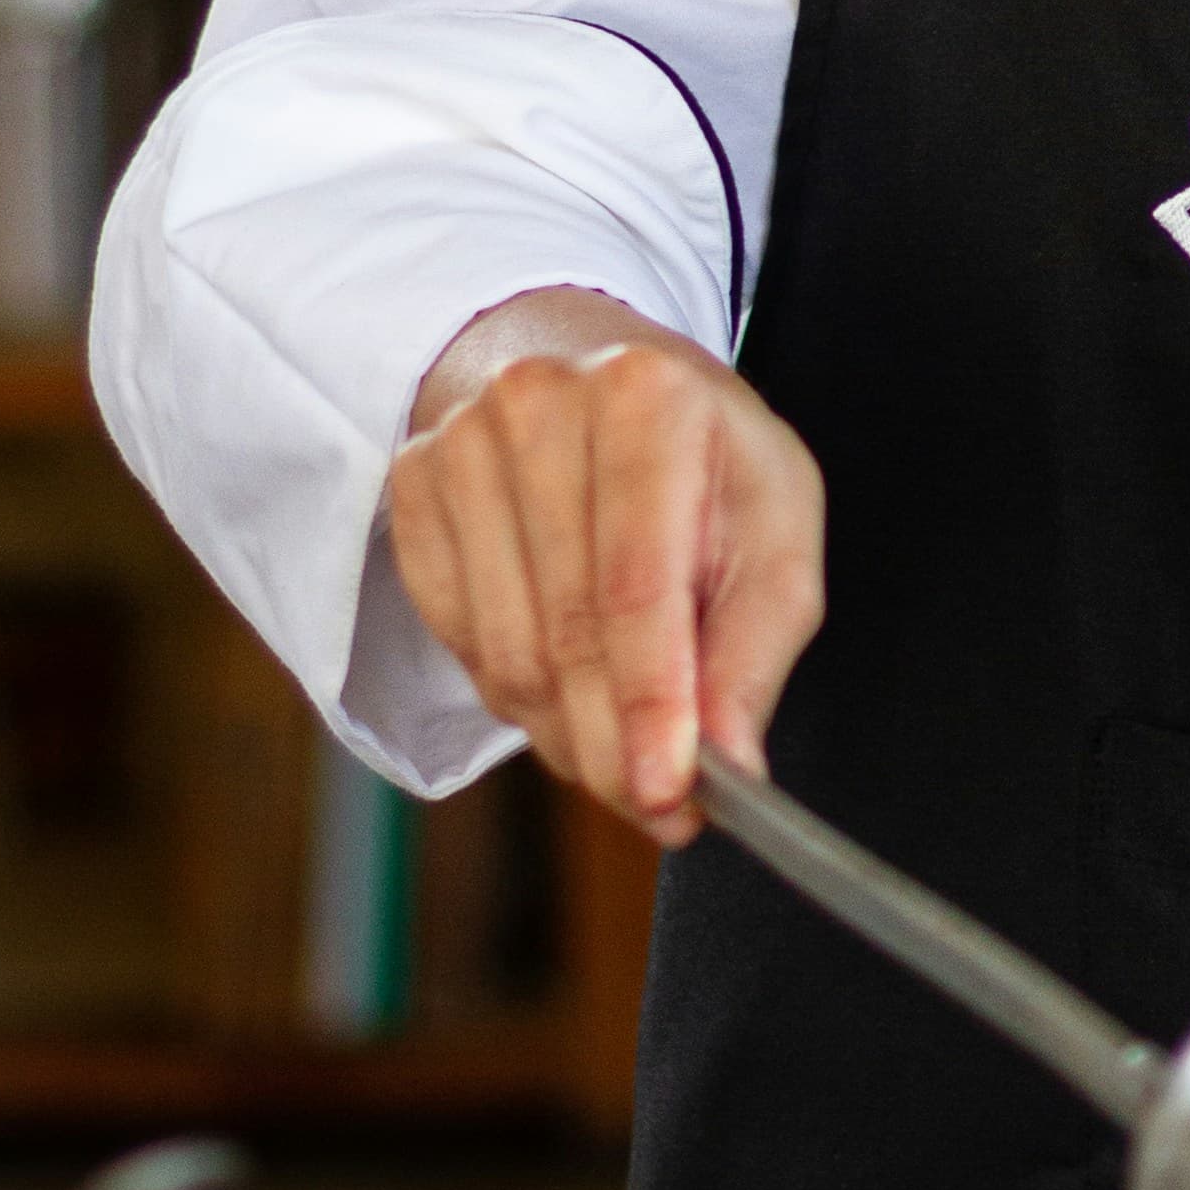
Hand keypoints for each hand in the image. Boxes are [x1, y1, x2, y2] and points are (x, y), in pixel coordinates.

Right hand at [387, 289, 824, 837]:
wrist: (602, 382)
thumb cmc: (703, 461)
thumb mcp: (776, 528)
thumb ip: (754, 650)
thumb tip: (729, 765)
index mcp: (647, 399)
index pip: (637, 585)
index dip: (651, 703)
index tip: (665, 795)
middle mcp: (539, 404)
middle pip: (564, 631)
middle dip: (612, 745)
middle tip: (656, 807)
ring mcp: (460, 442)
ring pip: (504, 652)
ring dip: (566, 732)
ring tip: (622, 747)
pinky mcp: (413, 484)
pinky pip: (457, 640)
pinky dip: (515, 693)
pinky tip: (566, 683)